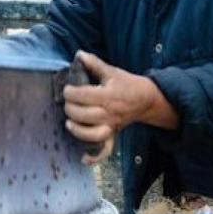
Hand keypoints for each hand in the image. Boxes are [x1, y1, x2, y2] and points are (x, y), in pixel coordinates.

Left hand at [62, 51, 177, 164]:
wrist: (145, 99)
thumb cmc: (126, 84)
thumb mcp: (111, 71)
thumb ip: (94, 64)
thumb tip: (78, 54)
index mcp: (108, 95)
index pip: (85, 95)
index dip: (71, 92)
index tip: (67, 89)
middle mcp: (109, 113)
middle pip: (86, 115)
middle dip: (71, 109)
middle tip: (67, 103)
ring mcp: (111, 126)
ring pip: (93, 134)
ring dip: (78, 131)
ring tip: (69, 123)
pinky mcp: (113, 135)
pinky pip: (105, 150)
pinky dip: (95, 158)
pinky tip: (83, 159)